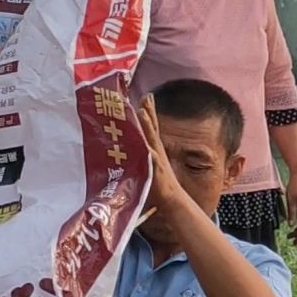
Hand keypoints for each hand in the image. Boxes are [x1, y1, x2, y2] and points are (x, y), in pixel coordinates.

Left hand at [136, 94, 184, 211]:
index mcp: (154, 149)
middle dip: (149, 111)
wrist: (171, 200)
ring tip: (141, 111)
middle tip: (145, 96)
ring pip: (151, 138)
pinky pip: (151, 158)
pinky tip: (145, 144)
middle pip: (152, 127)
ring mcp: (157, 159)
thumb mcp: (145, 166)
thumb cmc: (156, 185)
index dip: (148, 112)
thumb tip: (125, 150)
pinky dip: (148, 150)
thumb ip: (137, 158)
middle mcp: (157, 151)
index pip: (151, 127)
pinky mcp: (155, 170)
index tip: (145, 97)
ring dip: (147, 125)